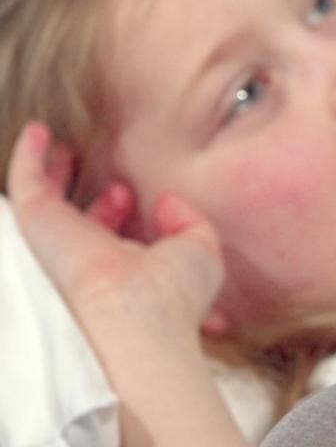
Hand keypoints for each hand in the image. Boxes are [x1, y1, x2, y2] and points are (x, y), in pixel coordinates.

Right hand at [7, 121, 223, 338]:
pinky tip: (39, 130)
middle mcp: (88, 260)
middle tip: (113, 184)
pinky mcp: (38, 223)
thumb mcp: (199, 249)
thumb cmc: (175, 292)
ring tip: (61, 145)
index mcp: (124, 270)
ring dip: (55, 173)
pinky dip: (30, 156)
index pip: (115, 241)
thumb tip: (164, 201)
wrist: (138, 315)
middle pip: (83, 226)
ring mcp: (60, 242)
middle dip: (98, 202)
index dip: (126, 216)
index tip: (141, 199)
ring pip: (48, 205)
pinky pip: (25, 183)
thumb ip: (187, 221)